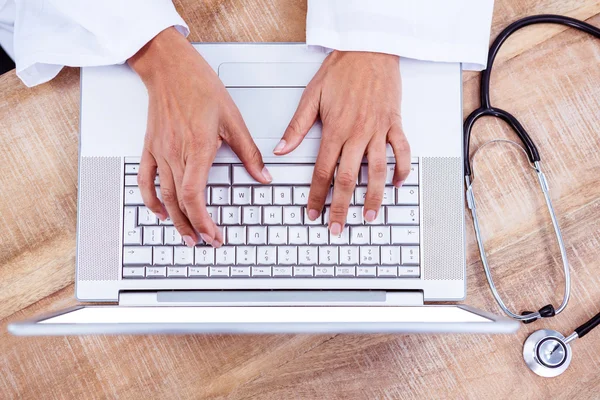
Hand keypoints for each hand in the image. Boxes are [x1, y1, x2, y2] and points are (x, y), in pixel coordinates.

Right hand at [128, 27, 271, 246]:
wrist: (170, 68)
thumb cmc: (200, 88)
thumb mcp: (233, 120)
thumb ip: (249, 153)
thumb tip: (263, 175)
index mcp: (198, 149)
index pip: (195, 196)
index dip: (204, 221)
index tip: (214, 235)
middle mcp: (176, 154)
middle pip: (180, 202)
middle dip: (193, 227)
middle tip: (205, 242)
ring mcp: (160, 152)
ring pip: (164, 196)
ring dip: (175, 220)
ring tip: (186, 236)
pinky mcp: (150, 148)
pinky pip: (145, 180)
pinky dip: (151, 199)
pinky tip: (160, 211)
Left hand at [274, 51, 410, 233]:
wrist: (369, 48)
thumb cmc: (341, 70)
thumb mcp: (311, 96)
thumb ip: (297, 127)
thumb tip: (281, 150)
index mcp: (335, 130)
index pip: (322, 172)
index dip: (316, 196)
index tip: (313, 212)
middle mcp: (357, 133)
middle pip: (348, 178)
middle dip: (341, 207)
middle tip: (337, 228)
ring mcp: (378, 130)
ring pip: (377, 170)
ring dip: (373, 196)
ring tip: (368, 216)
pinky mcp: (394, 123)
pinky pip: (401, 150)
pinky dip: (401, 169)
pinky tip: (397, 183)